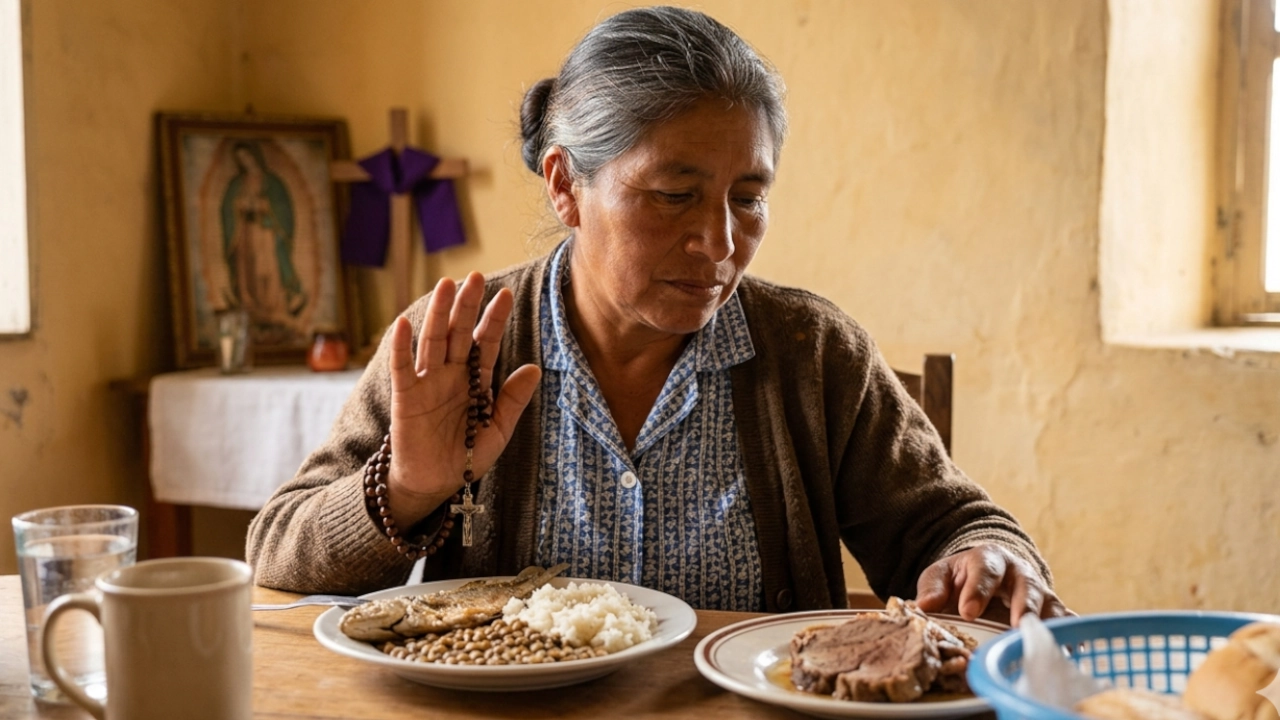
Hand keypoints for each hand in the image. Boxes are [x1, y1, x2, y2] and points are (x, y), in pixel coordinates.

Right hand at [384, 272, 541, 528]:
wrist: (435, 483)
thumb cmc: (465, 456)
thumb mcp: (498, 429)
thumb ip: (513, 400)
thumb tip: (534, 368)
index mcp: (475, 380)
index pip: (486, 342)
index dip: (494, 319)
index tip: (506, 294)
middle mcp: (451, 374)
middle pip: (460, 333)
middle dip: (467, 305)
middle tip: (476, 276)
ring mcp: (427, 383)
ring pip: (433, 341)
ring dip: (439, 314)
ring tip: (446, 286)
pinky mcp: (406, 397)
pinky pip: (403, 368)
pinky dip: (402, 346)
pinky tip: (404, 323)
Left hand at [914, 544, 1072, 626]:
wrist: (987, 573)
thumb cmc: (961, 577)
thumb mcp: (941, 574)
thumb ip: (933, 587)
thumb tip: (925, 605)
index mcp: (989, 559)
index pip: (985, 570)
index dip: (978, 590)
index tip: (968, 612)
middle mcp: (1019, 573)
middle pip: (1026, 586)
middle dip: (1023, 605)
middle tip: (1016, 625)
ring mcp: (1039, 592)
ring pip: (1050, 604)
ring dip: (1048, 622)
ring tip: (1043, 641)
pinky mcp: (1051, 610)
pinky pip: (1066, 619)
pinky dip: (1071, 632)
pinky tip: (1072, 648)